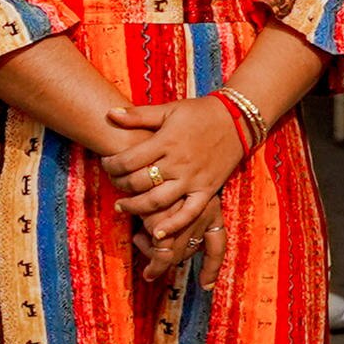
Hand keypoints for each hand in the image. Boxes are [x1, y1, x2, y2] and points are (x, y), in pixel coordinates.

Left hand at [102, 94, 247, 250]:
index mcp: (165, 142)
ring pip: (158, 200)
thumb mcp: (168, 109)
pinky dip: (173, 225)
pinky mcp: (207, 190)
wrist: (238, 120)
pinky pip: (189, 212)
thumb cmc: (199, 113)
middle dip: (119, 184)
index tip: (106, 165)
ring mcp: (193, 179)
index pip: (128, 160)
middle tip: (111, 183)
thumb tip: (109, 113)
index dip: (111, 165)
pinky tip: (157, 234)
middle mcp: (178, 163)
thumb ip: (138, 115)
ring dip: (136, 207)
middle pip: (139, 181)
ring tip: (122, 207)